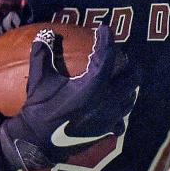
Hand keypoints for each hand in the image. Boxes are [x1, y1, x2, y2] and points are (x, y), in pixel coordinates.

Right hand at [0, 25, 138, 170]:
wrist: (37, 142)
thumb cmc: (39, 108)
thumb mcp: (39, 79)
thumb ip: (43, 53)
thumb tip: (46, 33)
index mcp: (92, 86)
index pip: (106, 55)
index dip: (106, 39)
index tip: (103, 28)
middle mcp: (106, 101)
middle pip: (132, 77)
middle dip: (128, 64)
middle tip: (119, 57)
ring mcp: (109, 118)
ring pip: (130, 97)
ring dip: (127, 86)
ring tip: (118, 78)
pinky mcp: (106, 131)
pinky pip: (122, 119)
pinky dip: (120, 110)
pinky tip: (112, 106)